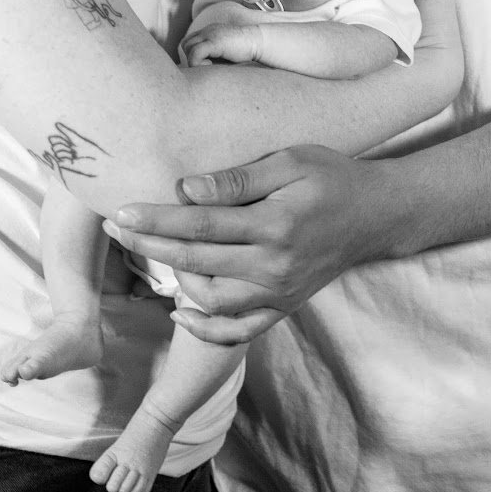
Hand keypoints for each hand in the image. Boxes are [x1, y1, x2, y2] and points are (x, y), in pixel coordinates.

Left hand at [105, 145, 390, 343]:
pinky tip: (180, 312)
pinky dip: (206, 328)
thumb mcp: (290, 161)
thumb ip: (238, 180)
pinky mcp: (283, 307)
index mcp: (274, 225)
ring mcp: (279, 293)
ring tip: (152, 250)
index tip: (121, 211)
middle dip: (150, 243)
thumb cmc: (331, 177)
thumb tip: (188, 188)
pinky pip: (239, 330)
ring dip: (174, 279)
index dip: (157, 219)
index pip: (200, 224)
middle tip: (115, 226)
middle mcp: (273, 266)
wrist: (375, 215)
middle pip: (196, 261)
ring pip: (211, 300)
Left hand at [180, 22, 266, 67]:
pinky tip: (211, 66)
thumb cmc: (246, 52)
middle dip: (190, 57)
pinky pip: (196, 53)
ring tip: (209, 66)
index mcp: (210, 32)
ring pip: (188, 47)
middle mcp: (207, 30)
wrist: (260, 42)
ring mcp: (210, 34)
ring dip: (194, 60)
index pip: (189, 41)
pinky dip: (198, 63)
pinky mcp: (215, 41)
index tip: (203, 65)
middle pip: (185, 43)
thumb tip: (200, 73)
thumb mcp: (225, 53)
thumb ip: (213, 58)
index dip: (192, 55)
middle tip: (204, 67)